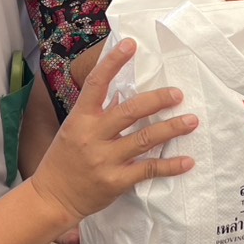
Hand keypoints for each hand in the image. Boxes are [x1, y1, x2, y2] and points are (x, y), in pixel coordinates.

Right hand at [27, 39, 197, 226]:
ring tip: (191, 121)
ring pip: (144, 139)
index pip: (96, 84)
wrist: (52, 197)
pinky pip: (148, 169)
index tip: (131, 45)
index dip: (113, 62)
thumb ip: (96, 113)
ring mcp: (104, 160)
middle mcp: (93, 136)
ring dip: (171, 128)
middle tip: (177, 94)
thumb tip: (122, 91)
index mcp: (80, 119)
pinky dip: (170, 165)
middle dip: (157, 100)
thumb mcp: (73, 129)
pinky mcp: (116, 181)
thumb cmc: (64, 159)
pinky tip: (187, 161)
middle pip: (130, 111)